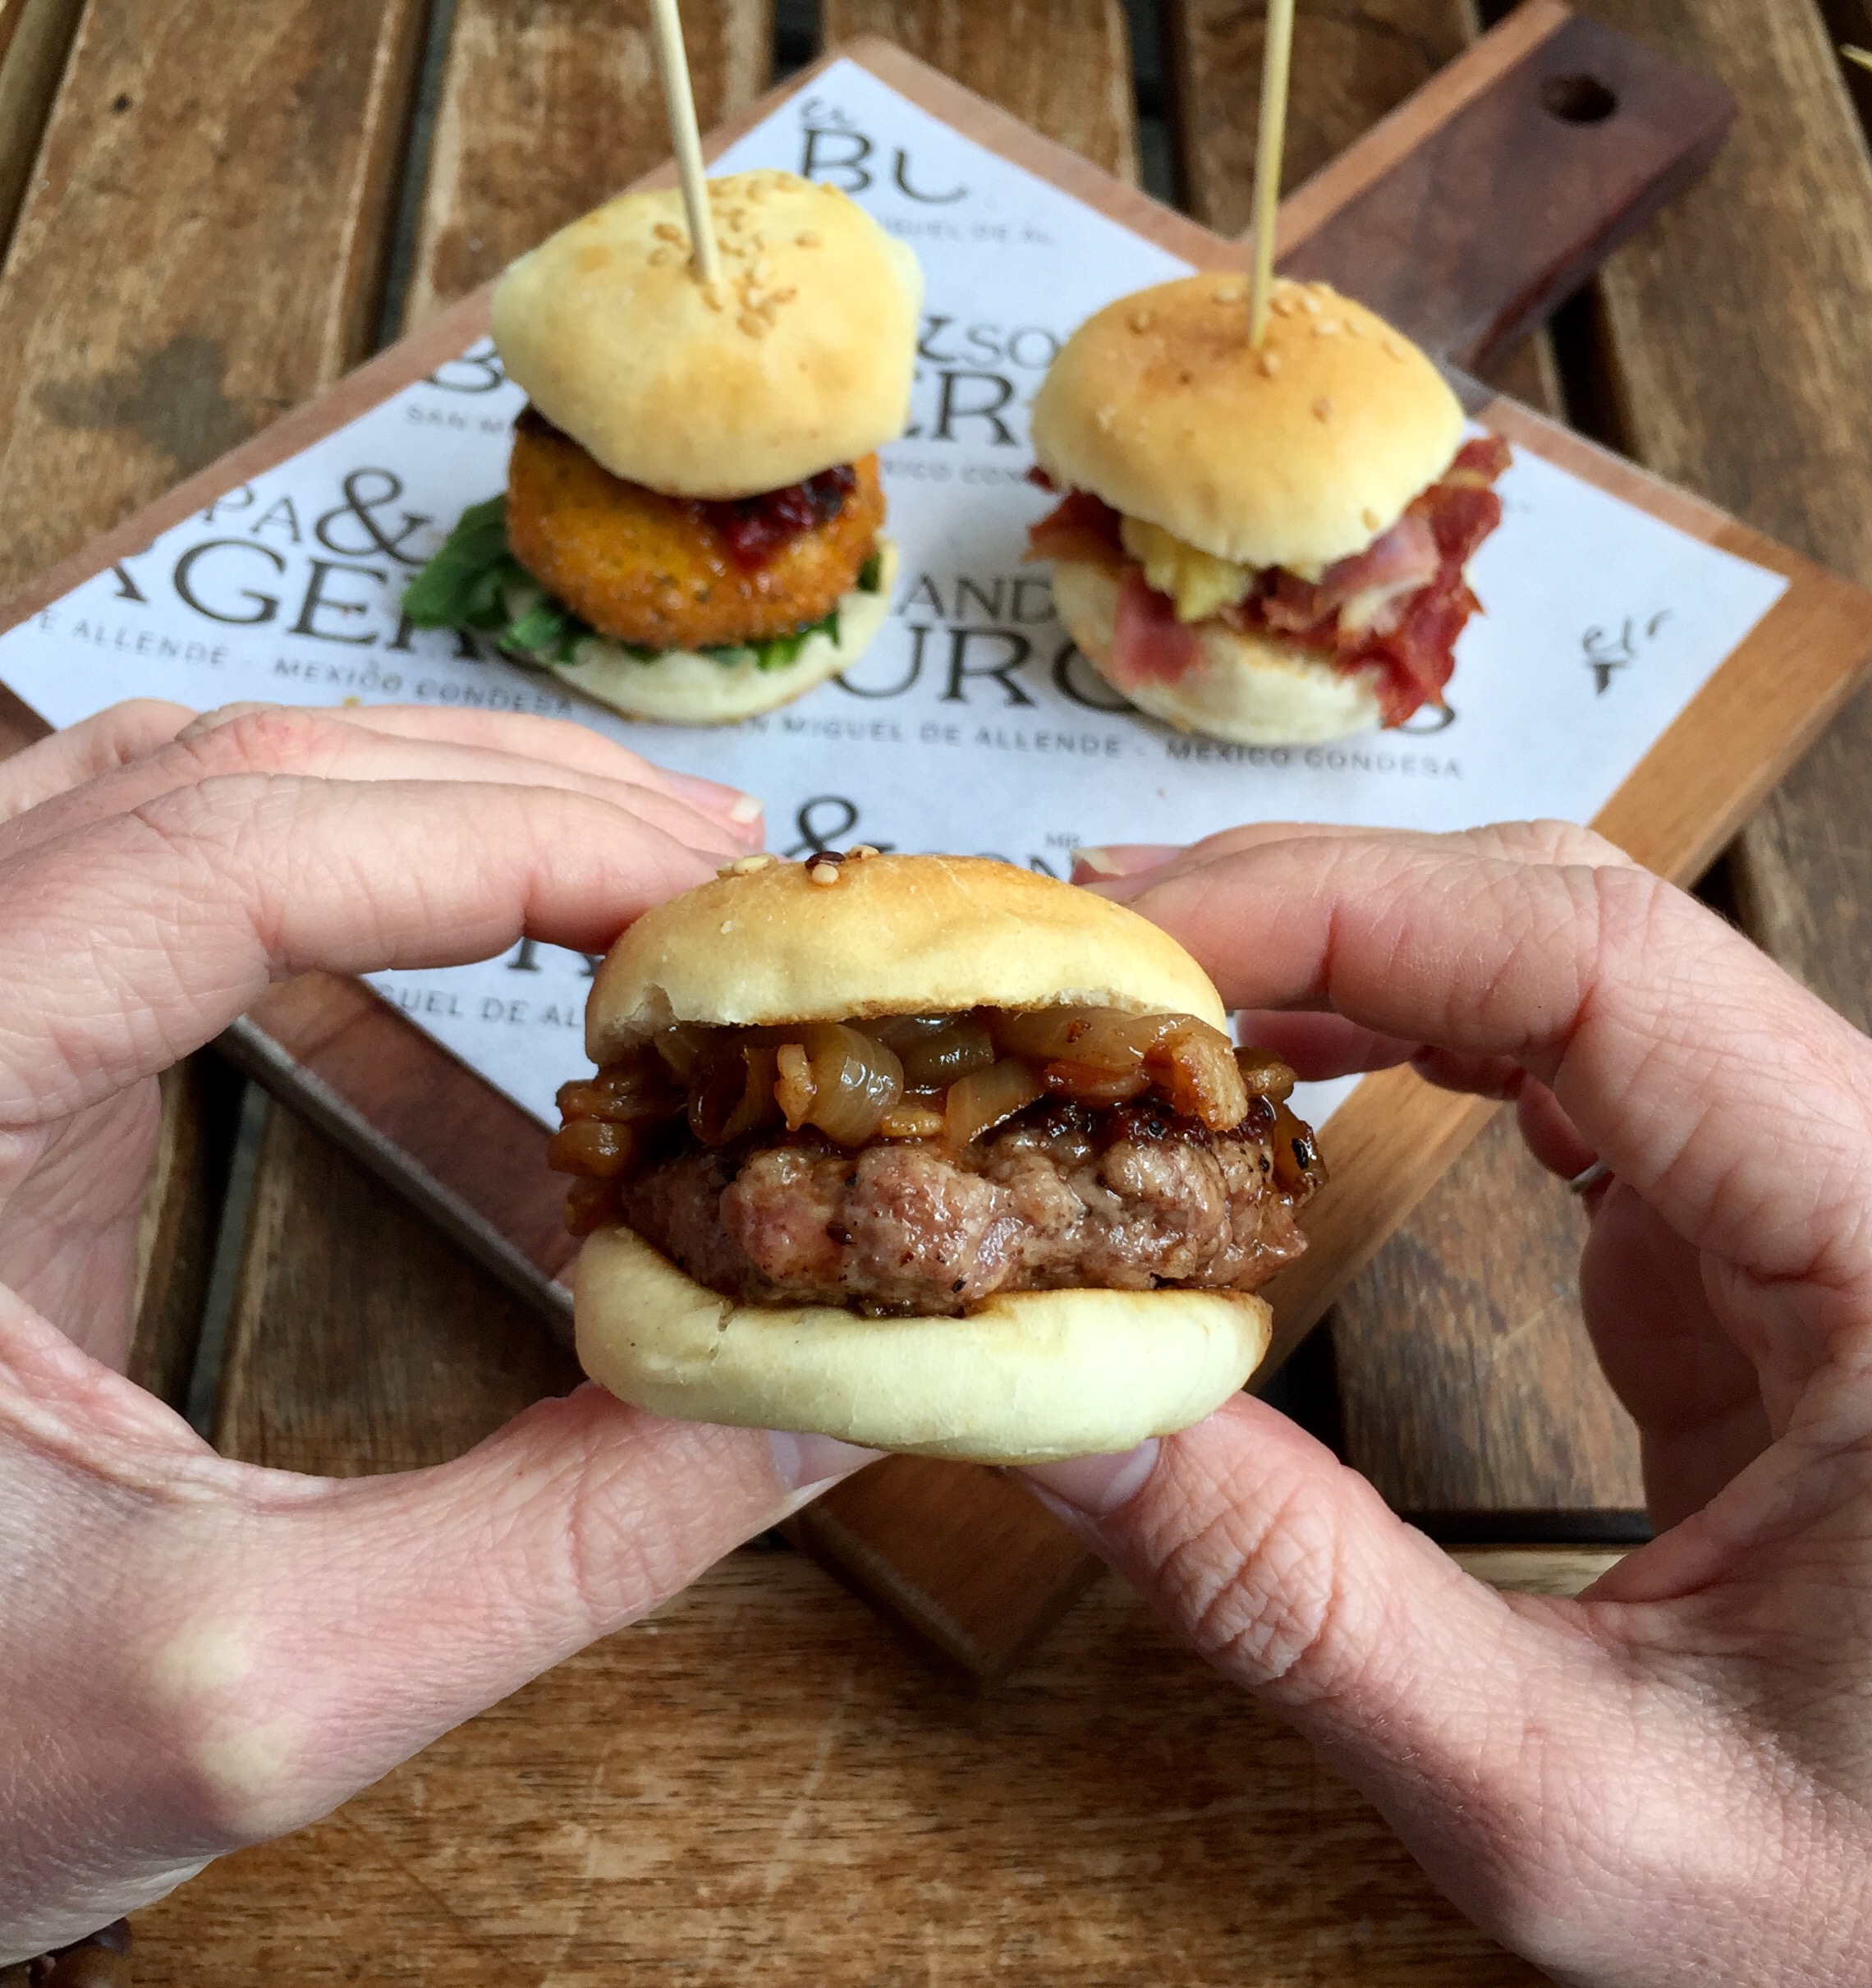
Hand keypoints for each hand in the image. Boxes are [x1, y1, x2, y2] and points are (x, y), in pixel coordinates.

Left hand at [0, 701, 872, 1960]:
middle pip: (223, 782)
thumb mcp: (254, 1686)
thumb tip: (820, 1394)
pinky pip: (169, 880)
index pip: (224, 859)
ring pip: (191, 794)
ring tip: (631, 866)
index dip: (500, 844)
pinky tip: (477, 924)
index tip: (706, 895)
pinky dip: (355, 873)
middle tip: (719, 874)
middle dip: (504, 804)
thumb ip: (559, 1539)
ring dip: (432, 804)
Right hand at [1030, 822, 1871, 1986]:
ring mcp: (1807, 1195)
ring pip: (1558, 966)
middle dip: (1308, 907)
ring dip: (1344, 955)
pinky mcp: (1744, 1243)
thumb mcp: (1577, 1806)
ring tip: (1155, 1004)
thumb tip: (1062, 1415)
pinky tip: (1284, 1070)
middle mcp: (1871, 1177)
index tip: (1133, 950)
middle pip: (1568, 920)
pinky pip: (1562, 1066)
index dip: (1337, 909)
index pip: (1598, 963)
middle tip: (1094, 970)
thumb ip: (1303, 1609)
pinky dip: (1398, 1034)